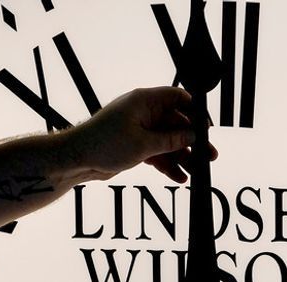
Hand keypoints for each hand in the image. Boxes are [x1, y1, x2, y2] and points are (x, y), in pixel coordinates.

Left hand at [69, 87, 209, 182]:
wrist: (76, 159)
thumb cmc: (105, 143)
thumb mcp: (144, 144)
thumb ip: (171, 140)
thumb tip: (193, 136)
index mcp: (145, 101)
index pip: (178, 98)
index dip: (195, 111)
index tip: (207, 129)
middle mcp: (144, 113)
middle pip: (177, 124)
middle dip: (192, 142)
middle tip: (210, 156)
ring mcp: (140, 130)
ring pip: (169, 142)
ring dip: (183, 157)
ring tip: (197, 172)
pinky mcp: (136, 146)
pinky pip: (158, 153)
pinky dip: (168, 164)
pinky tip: (180, 177)